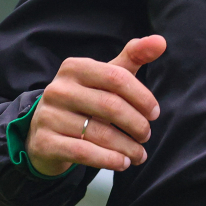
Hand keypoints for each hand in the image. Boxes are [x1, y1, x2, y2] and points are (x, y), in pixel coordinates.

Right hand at [25, 35, 165, 175]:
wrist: (44, 130)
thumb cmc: (85, 100)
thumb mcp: (106, 76)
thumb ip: (133, 57)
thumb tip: (161, 41)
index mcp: (75, 67)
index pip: (116, 77)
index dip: (141, 96)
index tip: (154, 113)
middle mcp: (58, 89)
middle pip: (110, 106)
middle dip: (136, 124)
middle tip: (147, 135)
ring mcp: (48, 116)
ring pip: (99, 133)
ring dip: (127, 147)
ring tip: (140, 154)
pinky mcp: (44, 142)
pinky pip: (83, 152)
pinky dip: (108, 160)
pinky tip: (122, 163)